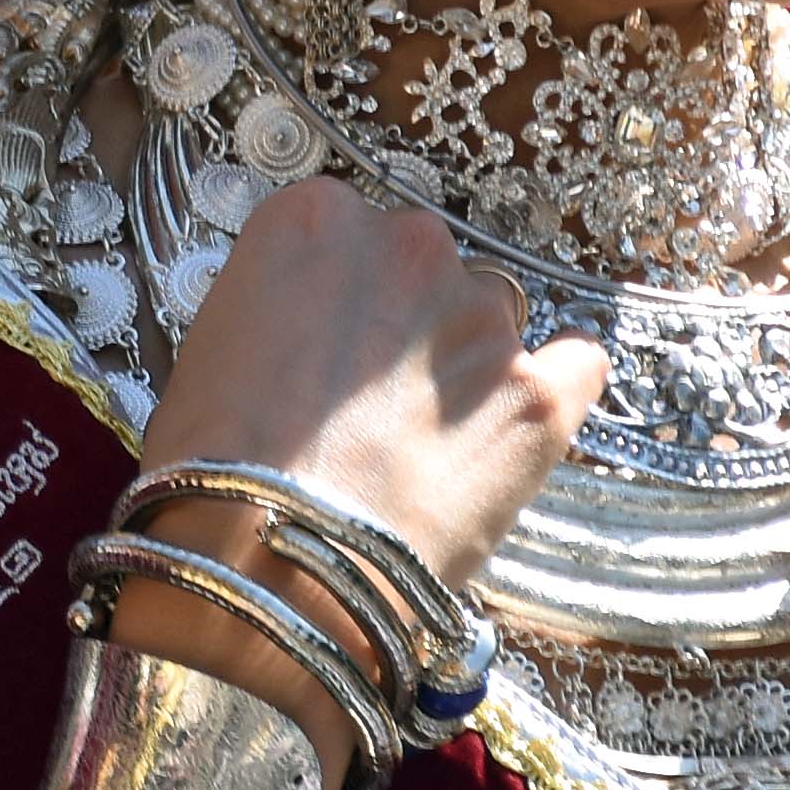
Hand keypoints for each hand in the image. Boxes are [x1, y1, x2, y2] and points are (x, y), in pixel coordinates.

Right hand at [124, 178, 605, 772]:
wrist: (262, 569)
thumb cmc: (212, 472)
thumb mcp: (213, 350)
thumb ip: (282, 307)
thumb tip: (317, 337)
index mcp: (314, 220)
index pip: (347, 229)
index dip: (336, 295)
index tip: (326, 341)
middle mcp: (406, 245)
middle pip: (424, 265)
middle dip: (402, 323)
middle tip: (370, 402)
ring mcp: (482, 318)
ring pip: (491, 314)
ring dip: (466, 361)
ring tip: (426, 441)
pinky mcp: (538, 396)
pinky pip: (577, 362)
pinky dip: (554, 387)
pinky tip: (517, 423)